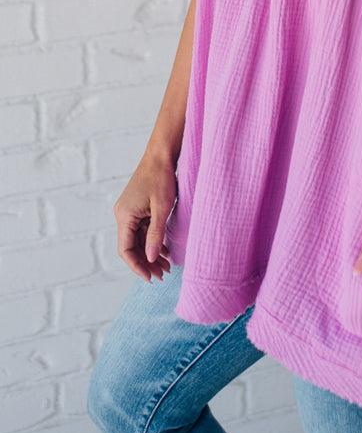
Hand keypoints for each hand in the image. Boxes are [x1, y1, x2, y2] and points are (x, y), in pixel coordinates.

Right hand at [113, 151, 175, 281]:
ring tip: (166, 267)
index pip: (125, 250)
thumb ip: (155, 234)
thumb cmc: (161, 178)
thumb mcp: (162, 208)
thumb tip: (150, 259)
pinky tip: (165, 251)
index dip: (137, 266)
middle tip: (163, 275)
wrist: (161, 155)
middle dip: (146, 262)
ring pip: (138, 240)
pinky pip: (143, 230)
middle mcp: (123, 215)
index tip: (151, 277)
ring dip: (150, 253)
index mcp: (124, 216)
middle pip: (131, 247)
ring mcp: (130, 211)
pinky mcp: (138, 208)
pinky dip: (152, 241)